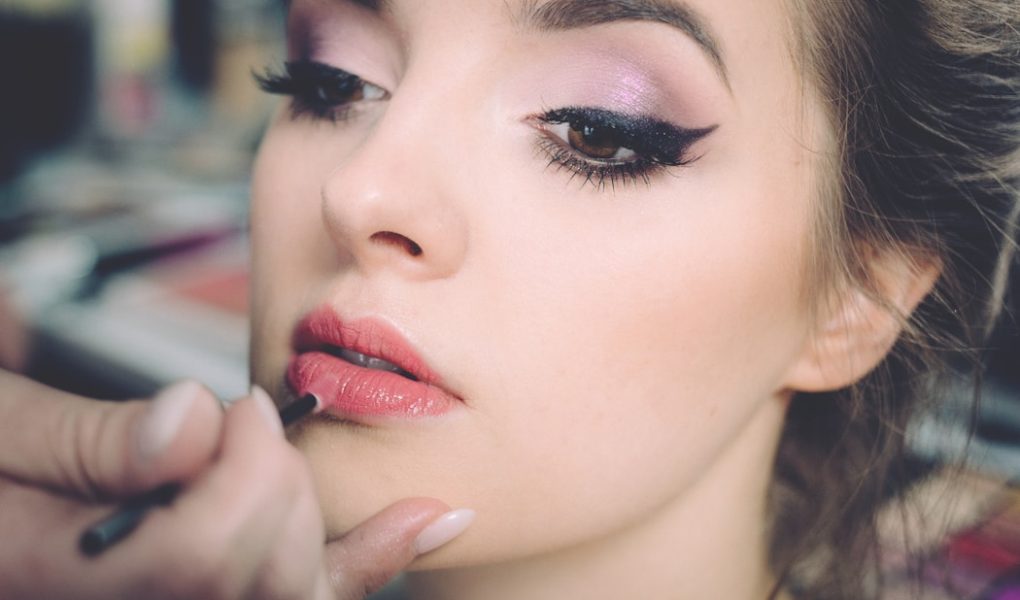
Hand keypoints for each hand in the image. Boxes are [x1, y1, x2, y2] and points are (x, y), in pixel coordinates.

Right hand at [0, 371, 470, 598]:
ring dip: (313, 513)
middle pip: (265, 572)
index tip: (236, 407)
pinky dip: (370, 557)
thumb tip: (193, 423)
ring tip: (279, 456)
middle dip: (276, 479)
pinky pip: (311, 594)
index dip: (241, 469)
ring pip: (297, 591)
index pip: (205, 554)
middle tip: (243, 424)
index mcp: (71, 580)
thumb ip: (88, 437)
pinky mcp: (219, 594)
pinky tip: (427, 519)